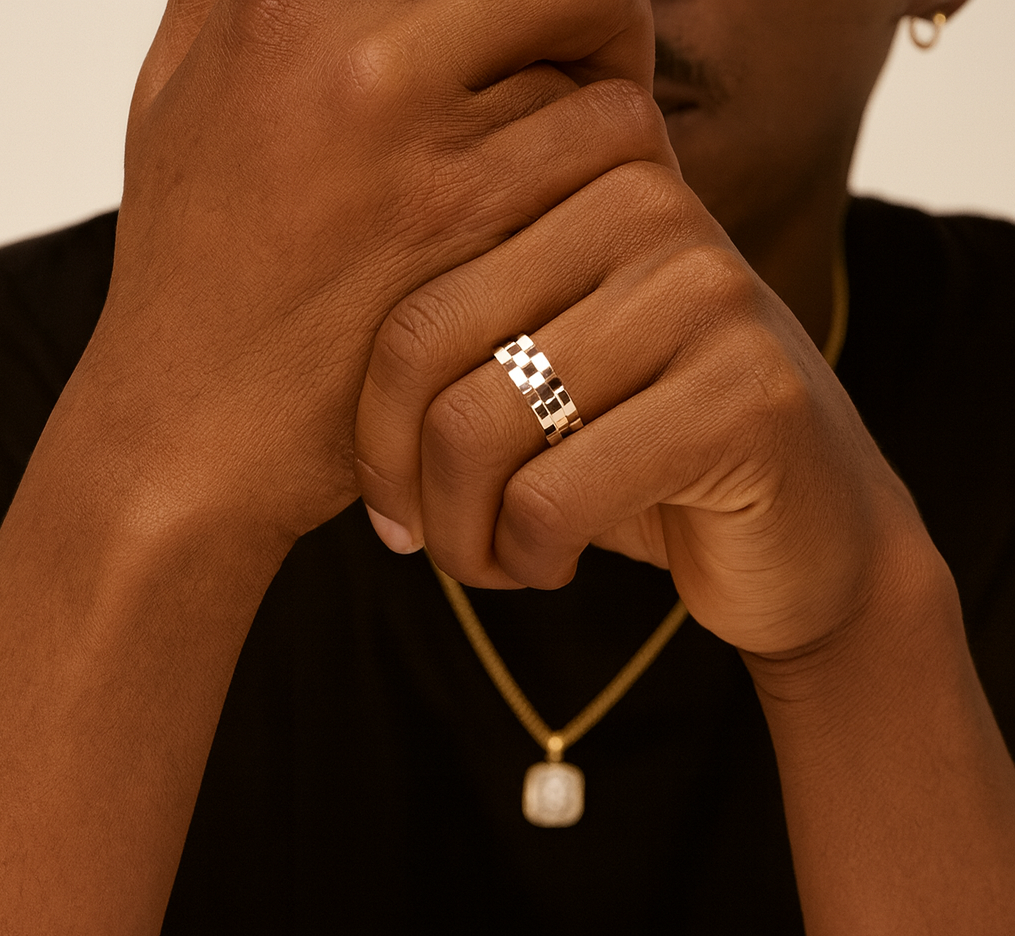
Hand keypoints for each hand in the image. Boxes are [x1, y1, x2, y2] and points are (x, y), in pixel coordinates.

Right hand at [70, 0, 665, 542]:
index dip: (541, 3)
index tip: (545, 43)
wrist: (194, 425)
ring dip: (609, 146)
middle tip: (587, 102)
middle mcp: (351, 53)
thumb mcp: (187, 94)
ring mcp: (414, 149)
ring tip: (573, 199)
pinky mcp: (464, 241)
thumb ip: (261, 4)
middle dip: (601, 43)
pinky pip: (604, 183)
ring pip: (604, 96)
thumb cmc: (197, 273)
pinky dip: (607, 214)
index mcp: (283, 2)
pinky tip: (566, 255)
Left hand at [354, 160, 931, 658]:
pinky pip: (555, 495)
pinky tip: (552, 568)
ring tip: (494, 562)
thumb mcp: (544, 383)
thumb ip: (462, 346)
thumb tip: (310, 380)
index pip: (407, 292)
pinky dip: (526, 558)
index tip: (388, 500)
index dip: (370, 422)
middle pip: (429, 351)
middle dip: (408, 483)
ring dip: (463, 534)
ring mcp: (708, 295)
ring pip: (480, 426)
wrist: (811, 538)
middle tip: (428, 546)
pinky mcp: (747, 398)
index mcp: (585, 181)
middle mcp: (650, 209)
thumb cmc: (649, 461)